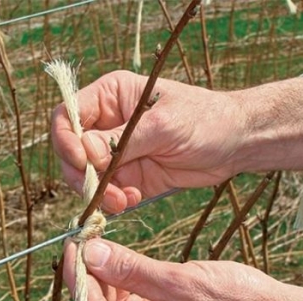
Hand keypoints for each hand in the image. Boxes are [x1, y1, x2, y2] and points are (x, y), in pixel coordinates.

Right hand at [52, 70, 243, 212]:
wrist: (235, 144)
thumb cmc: (205, 119)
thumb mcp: (163, 125)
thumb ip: (123, 140)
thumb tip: (86, 153)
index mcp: (110, 97)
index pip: (67, 115)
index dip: (67, 140)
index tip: (84, 161)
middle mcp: (107, 124)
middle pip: (71, 151)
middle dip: (82, 174)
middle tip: (102, 190)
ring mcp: (116, 153)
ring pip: (86, 177)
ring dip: (99, 192)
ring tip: (123, 201)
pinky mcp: (129, 177)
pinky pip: (107, 193)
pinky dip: (114, 201)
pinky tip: (134, 199)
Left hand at [63, 239, 302, 300]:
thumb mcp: (179, 282)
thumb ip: (132, 270)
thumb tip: (90, 254)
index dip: (80, 279)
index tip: (72, 245)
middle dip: (92, 276)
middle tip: (84, 240)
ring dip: (108, 277)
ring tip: (99, 245)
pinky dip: (127, 283)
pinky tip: (121, 261)